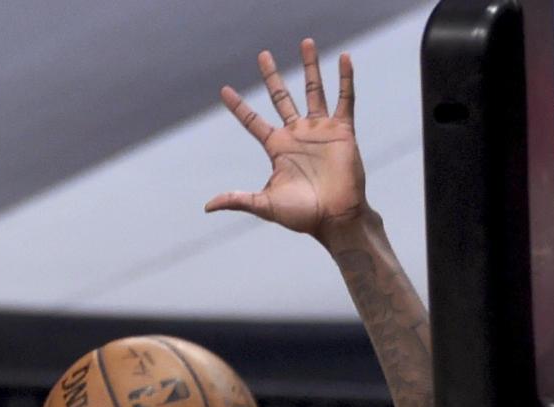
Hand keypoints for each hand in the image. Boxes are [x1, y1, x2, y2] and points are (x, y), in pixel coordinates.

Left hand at [205, 38, 364, 241]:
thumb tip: (208, 206)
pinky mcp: (342, 131)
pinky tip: (345, 58)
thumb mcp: (266, 205)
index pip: (252, 121)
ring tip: (306, 42)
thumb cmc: (303, 216)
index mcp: (277, 148)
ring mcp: (320, 129)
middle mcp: (297, 134)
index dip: (238, 107)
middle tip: (262, 55)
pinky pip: (345, 99)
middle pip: (281, 97)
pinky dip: (346, 79)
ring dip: (310, 66)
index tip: (224, 91)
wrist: (337, 218)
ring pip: (313, 90)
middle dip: (271, 76)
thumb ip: (238, 200)